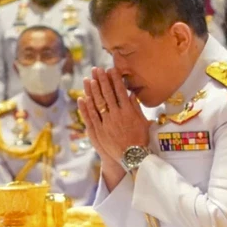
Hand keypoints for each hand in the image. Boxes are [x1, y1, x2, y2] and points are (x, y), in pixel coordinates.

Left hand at [79, 67, 150, 187]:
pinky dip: (87, 107)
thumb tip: (132, 94)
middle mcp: (117, 115)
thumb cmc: (140, 139)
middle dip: (102, 80)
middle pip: (107, 94)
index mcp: (128, 111)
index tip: (111, 69)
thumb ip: (136, 107)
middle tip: (97, 69)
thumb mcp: (142, 122)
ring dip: (92, 90)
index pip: (120, 91)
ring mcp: (107, 122)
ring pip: (98, 103)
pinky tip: (83, 98)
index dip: (115, 79)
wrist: (132, 156)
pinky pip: (92, 116)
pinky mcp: (100, 131)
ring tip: (89, 79)